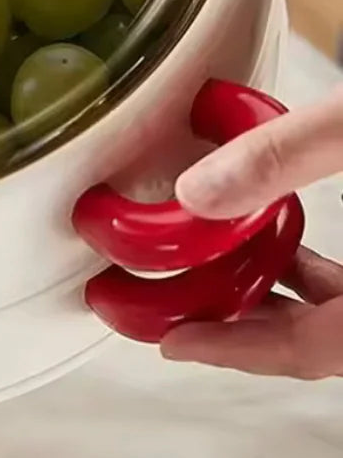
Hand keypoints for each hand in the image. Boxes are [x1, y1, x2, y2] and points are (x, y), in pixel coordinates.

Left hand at [163, 90, 342, 378]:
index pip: (317, 350)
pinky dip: (322, 279)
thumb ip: (287, 155)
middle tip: (180, 311)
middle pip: (328, 343)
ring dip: (283, 302)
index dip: (238, 350)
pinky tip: (286, 247)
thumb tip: (198, 189)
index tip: (177, 342)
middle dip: (249, 329)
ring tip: (215, 277)